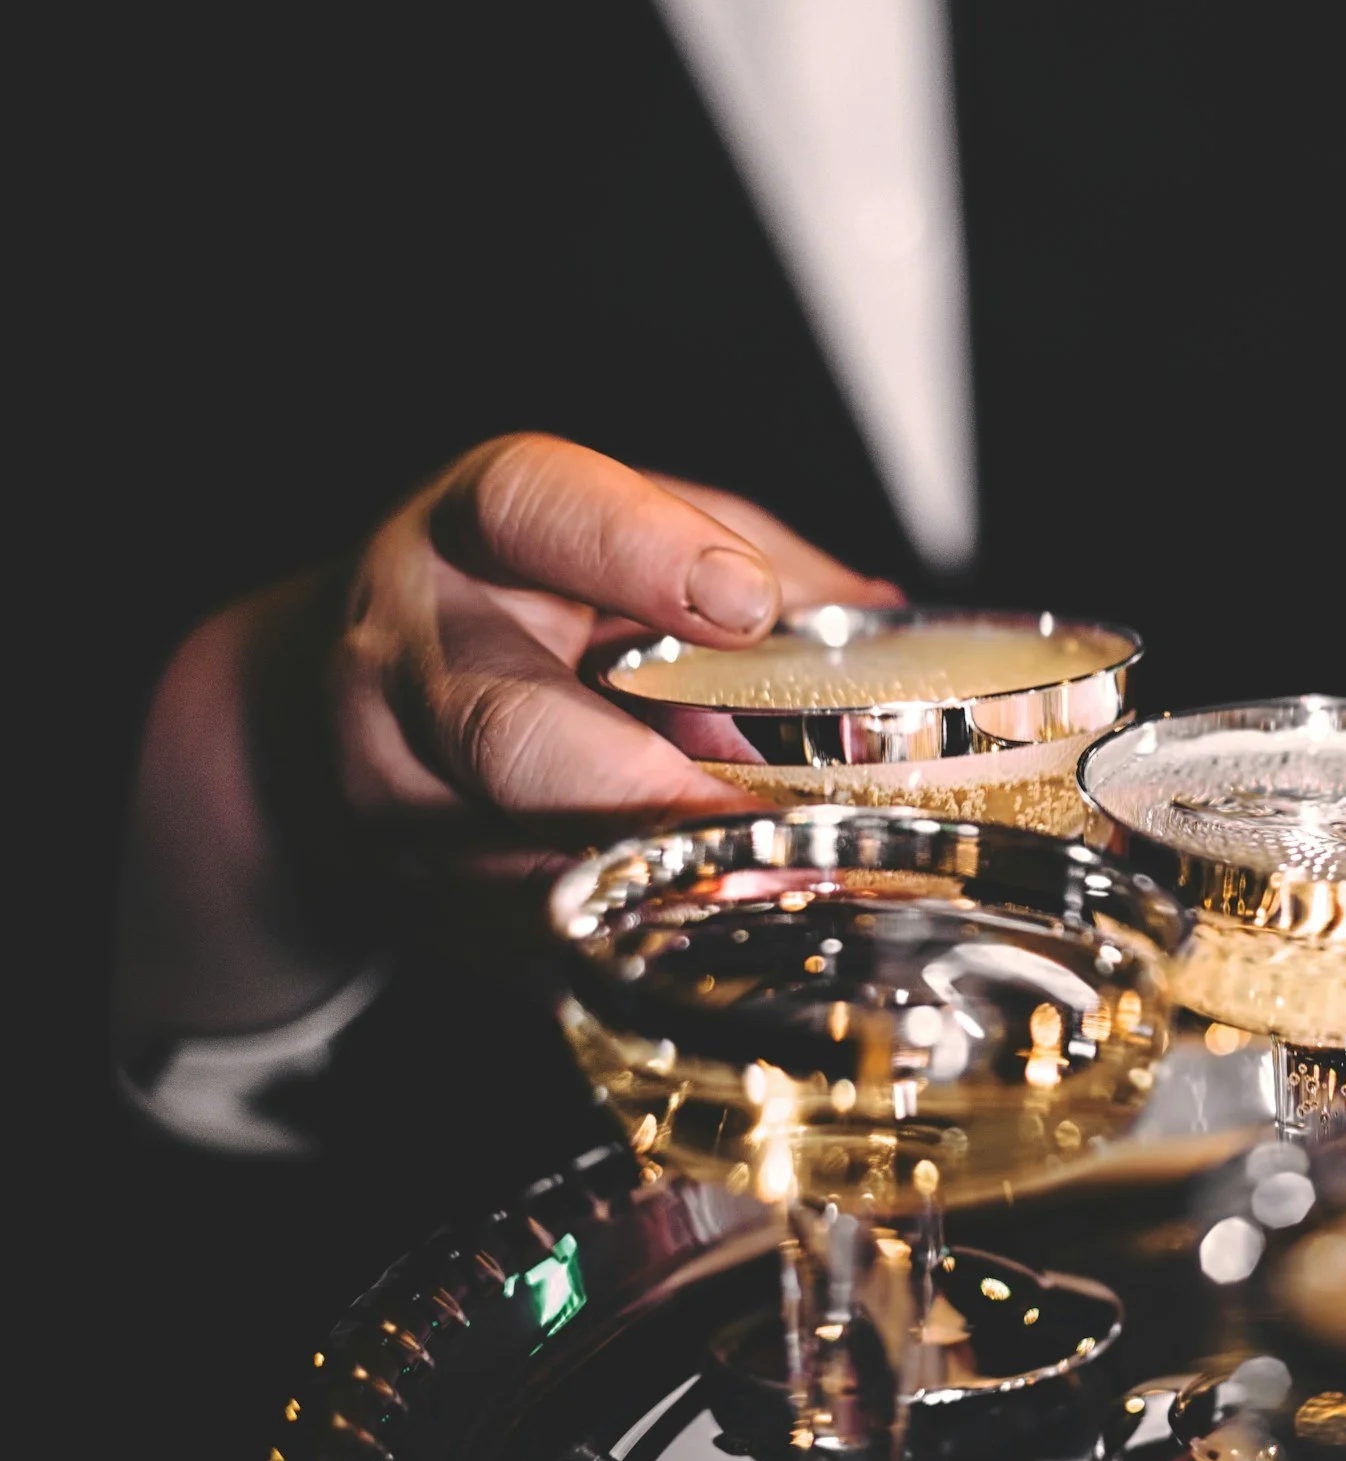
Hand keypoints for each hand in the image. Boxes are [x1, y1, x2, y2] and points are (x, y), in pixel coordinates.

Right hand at [115, 434, 895, 1034]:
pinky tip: (731, 944)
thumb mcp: (627, 527)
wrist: (341, 696)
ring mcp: (395, 798)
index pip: (538, 512)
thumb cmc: (529, 593)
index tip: (744, 601)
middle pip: (510, 735)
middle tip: (786, 826)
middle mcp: (410, 660)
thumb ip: (751, 556)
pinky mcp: (416, 901)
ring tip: (788, 897)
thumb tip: (888, 622)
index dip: (639, 551)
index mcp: (474, 532)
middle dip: (652, 793)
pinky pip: (534, 943)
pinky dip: (639, 948)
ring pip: (521, 866)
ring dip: (658, 891)